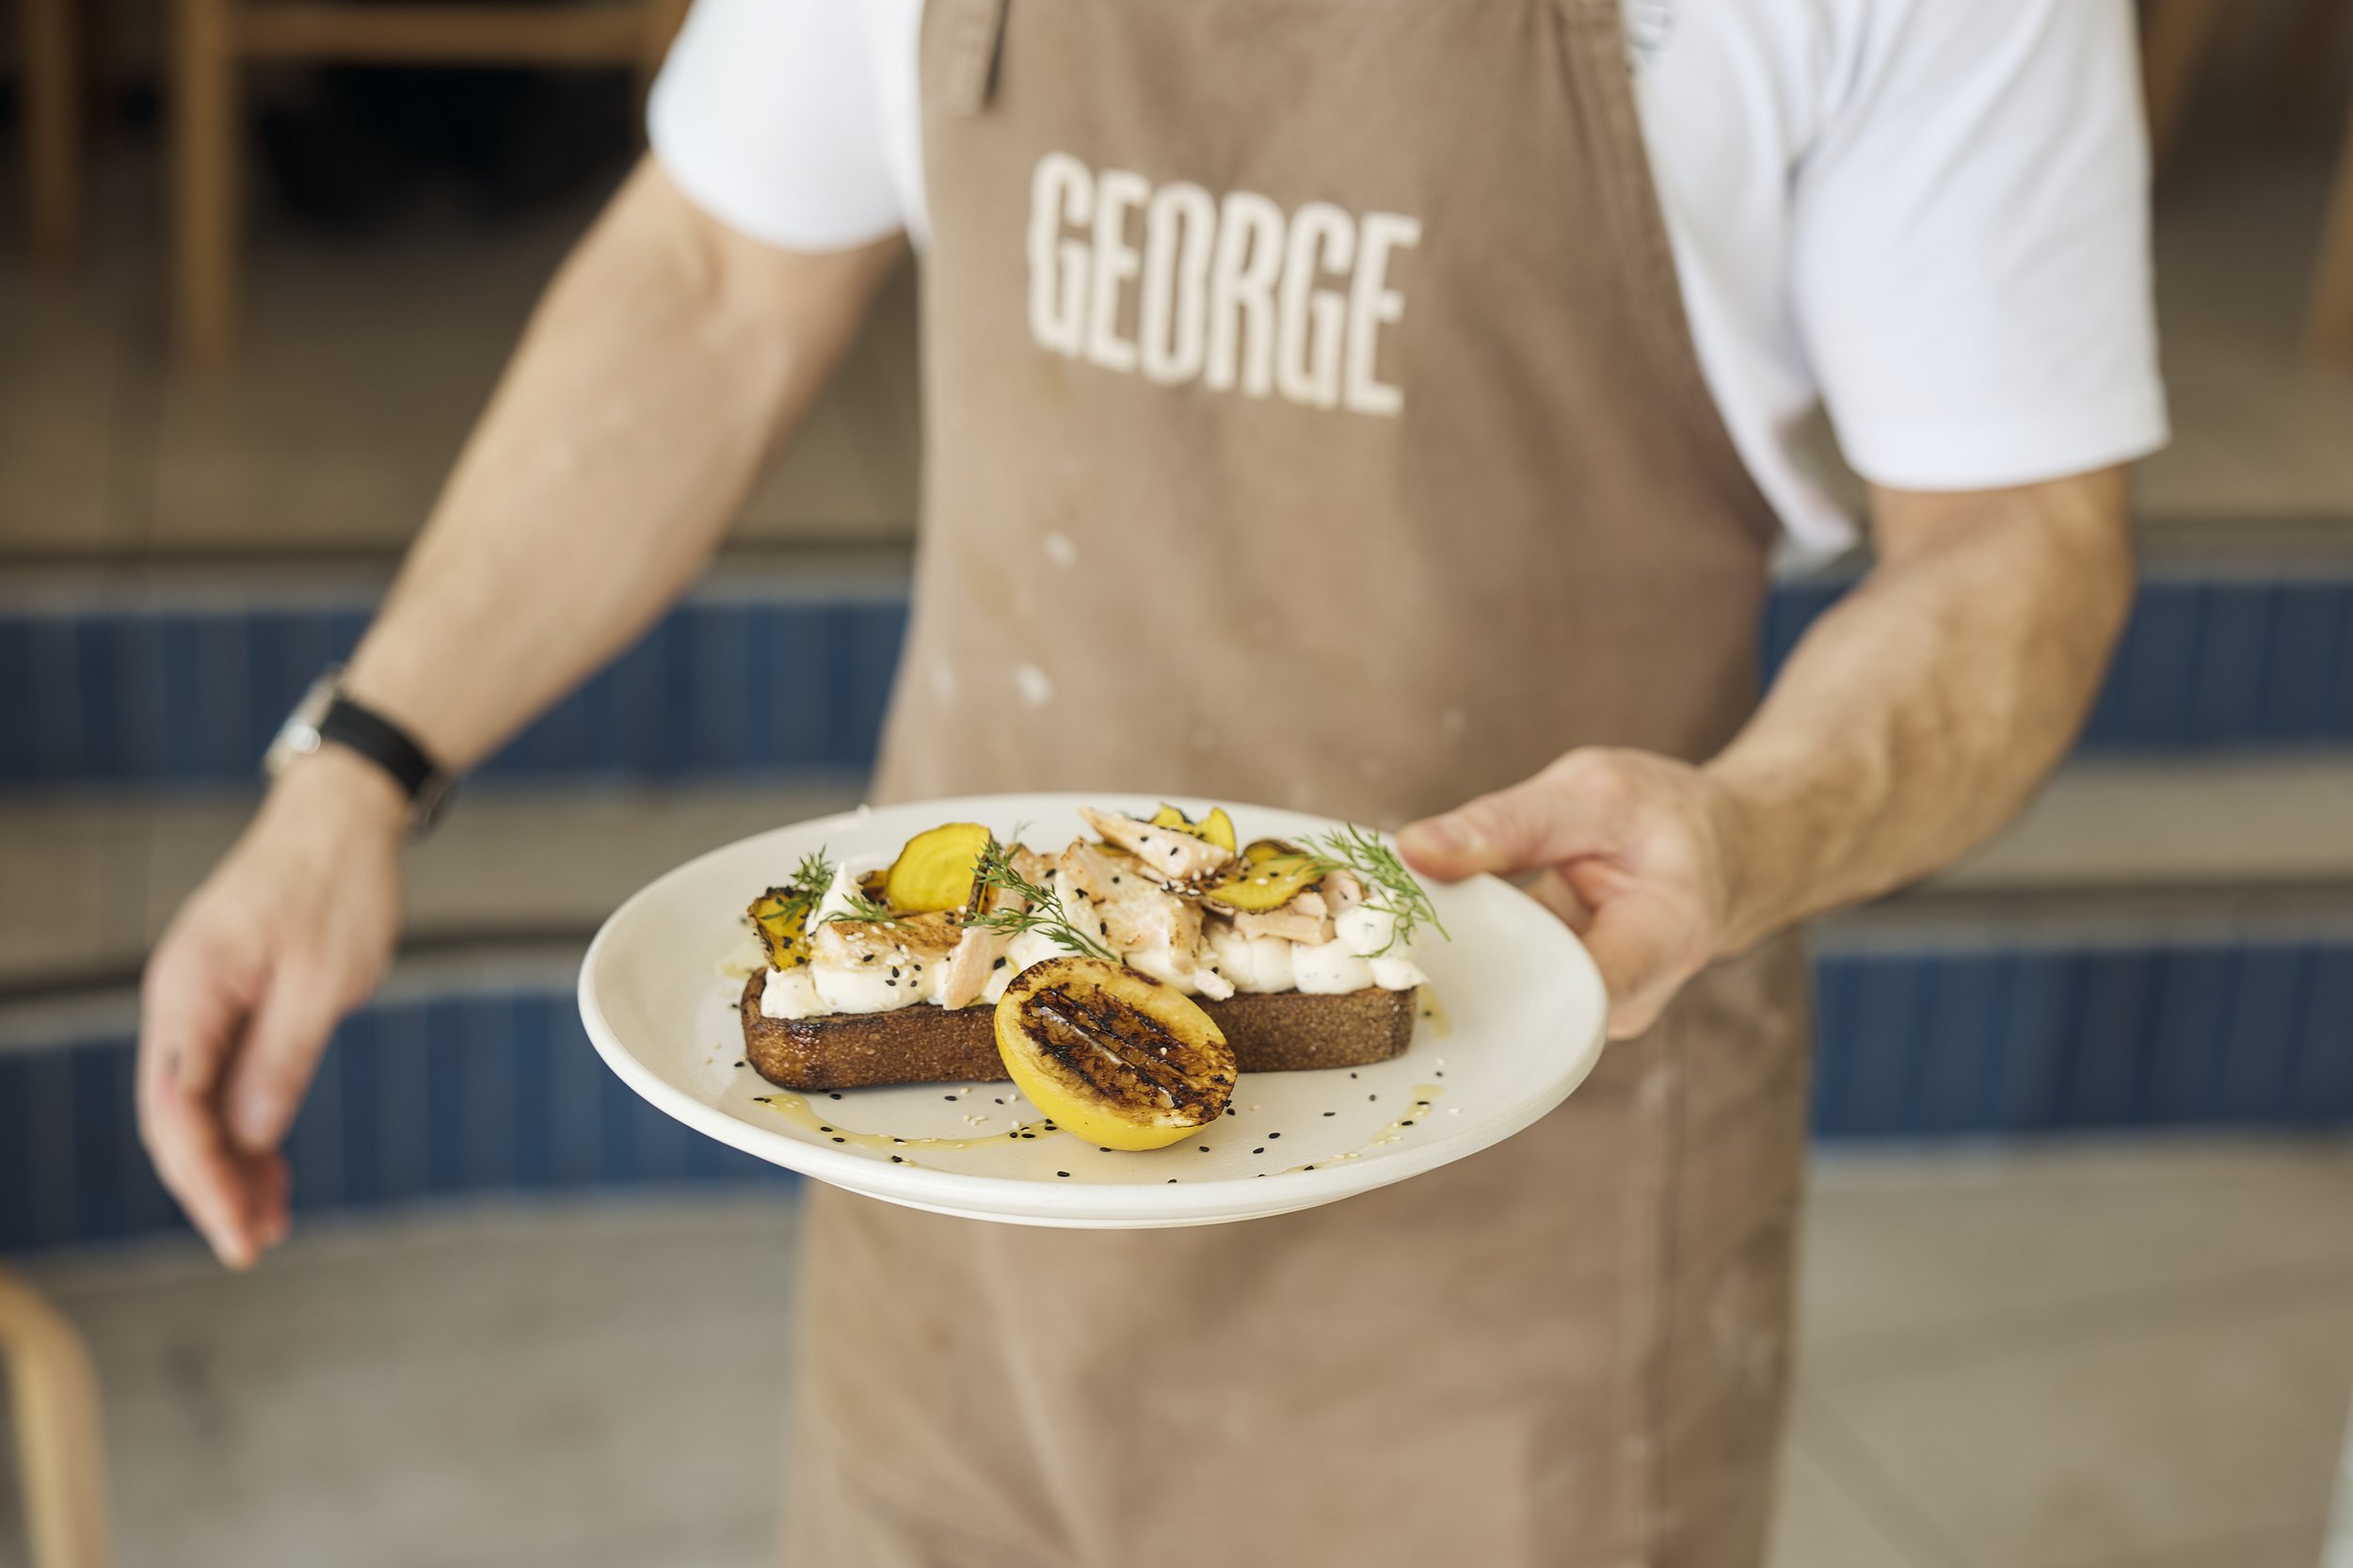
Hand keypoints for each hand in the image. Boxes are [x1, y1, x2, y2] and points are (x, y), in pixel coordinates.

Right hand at [137, 748, 406, 1266]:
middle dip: (212, 1186)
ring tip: (269, 1222)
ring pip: (198, 1107)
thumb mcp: (324, 981)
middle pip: (175, 1120)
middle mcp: (179, 1003)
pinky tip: (271, 1173)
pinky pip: (222, 1081)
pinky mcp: (228, 1006)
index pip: (174, 1113)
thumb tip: (249, 1137)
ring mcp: (200, 1005)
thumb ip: (283, 1059)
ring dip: (230, 1166)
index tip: (239, 1234)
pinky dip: (246, 1128)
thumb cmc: (337, 885)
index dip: (203, 1182)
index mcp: (189, 993)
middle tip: (255, 1243)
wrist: (342, 818)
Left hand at [1399, 749, 1743, 1039]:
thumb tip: (1412, 851)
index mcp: (1661, 942)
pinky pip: (1503, 985)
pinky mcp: (1564, 1007)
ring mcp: (1592, 1013)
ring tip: (1403, 918)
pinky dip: (1469, 954)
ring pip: (1505, 997)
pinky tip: (1437, 926)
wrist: (1713, 851)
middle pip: (1523, 1000)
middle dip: (1453, 962)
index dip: (1487, 974)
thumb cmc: (1664, 817)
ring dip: (1454, 958)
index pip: (1569, 990)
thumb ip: (1506, 825)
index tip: (1414, 945)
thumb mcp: (1590, 792)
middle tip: (1383, 923)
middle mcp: (1626, 1001)